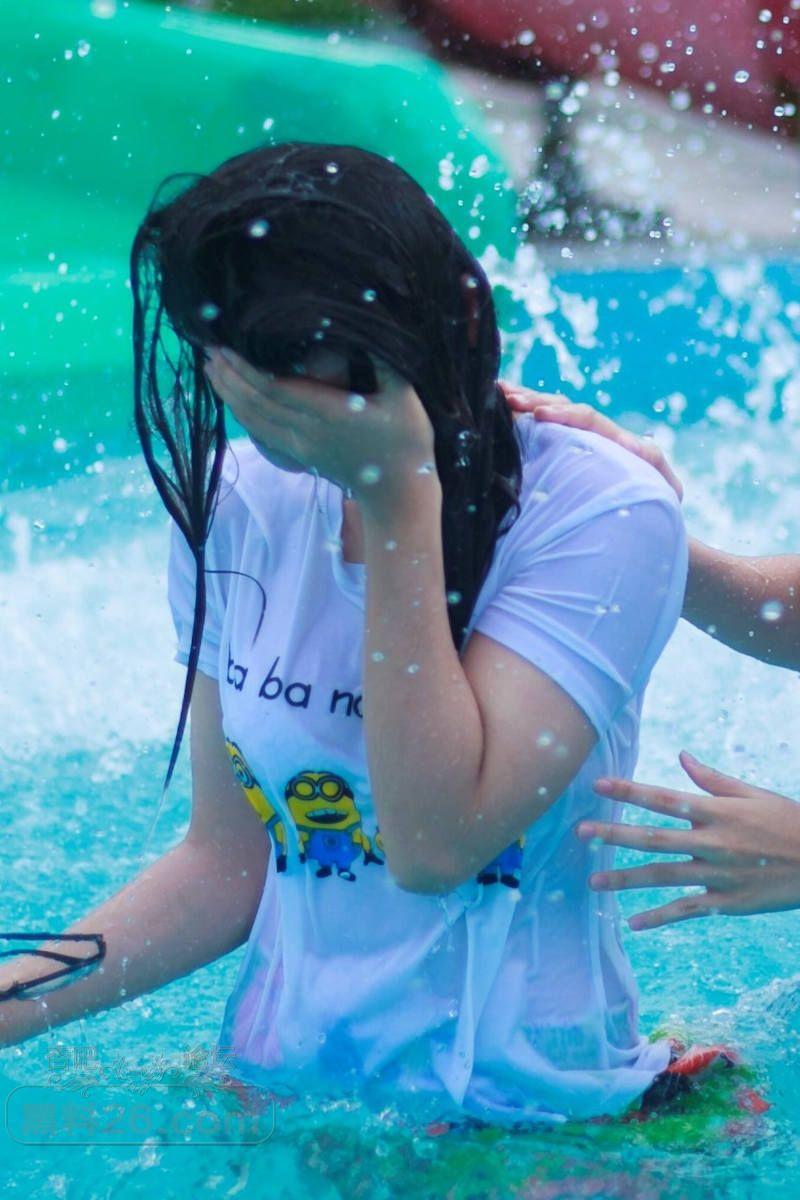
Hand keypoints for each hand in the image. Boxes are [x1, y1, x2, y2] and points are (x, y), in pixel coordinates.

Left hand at [204, 347, 435, 501]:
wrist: (398, 494)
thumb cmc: (407, 443)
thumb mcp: (404, 398)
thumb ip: (384, 361)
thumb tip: (365, 322)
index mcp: (329, 413)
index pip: (274, 389)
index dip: (244, 369)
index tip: (224, 346)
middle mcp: (308, 431)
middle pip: (256, 402)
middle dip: (228, 376)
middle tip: (207, 349)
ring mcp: (301, 446)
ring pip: (253, 419)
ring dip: (229, 394)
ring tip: (211, 370)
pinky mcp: (300, 455)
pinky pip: (261, 432)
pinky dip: (241, 413)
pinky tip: (232, 399)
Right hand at [498, 381, 682, 500]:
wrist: (654, 528)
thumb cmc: (659, 510)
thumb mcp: (664, 487)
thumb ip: (652, 461)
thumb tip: (634, 442)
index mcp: (615, 441)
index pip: (587, 418)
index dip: (564, 413)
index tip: (540, 415)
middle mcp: (595, 438)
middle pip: (563, 409)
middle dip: (535, 400)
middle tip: (507, 397)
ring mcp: (577, 449)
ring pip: (550, 417)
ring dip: (525, 404)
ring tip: (498, 393)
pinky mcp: (562, 462)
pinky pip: (542, 437)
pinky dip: (522, 422)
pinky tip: (501, 412)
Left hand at [576, 752, 799, 929]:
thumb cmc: (788, 822)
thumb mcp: (753, 794)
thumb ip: (713, 779)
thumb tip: (682, 756)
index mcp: (717, 812)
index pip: (664, 798)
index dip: (629, 791)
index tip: (598, 785)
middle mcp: (713, 843)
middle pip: (654, 838)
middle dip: (614, 834)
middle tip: (581, 833)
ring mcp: (719, 876)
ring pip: (663, 877)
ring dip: (626, 879)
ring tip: (593, 881)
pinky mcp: (728, 904)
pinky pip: (686, 911)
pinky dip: (658, 918)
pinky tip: (632, 923)